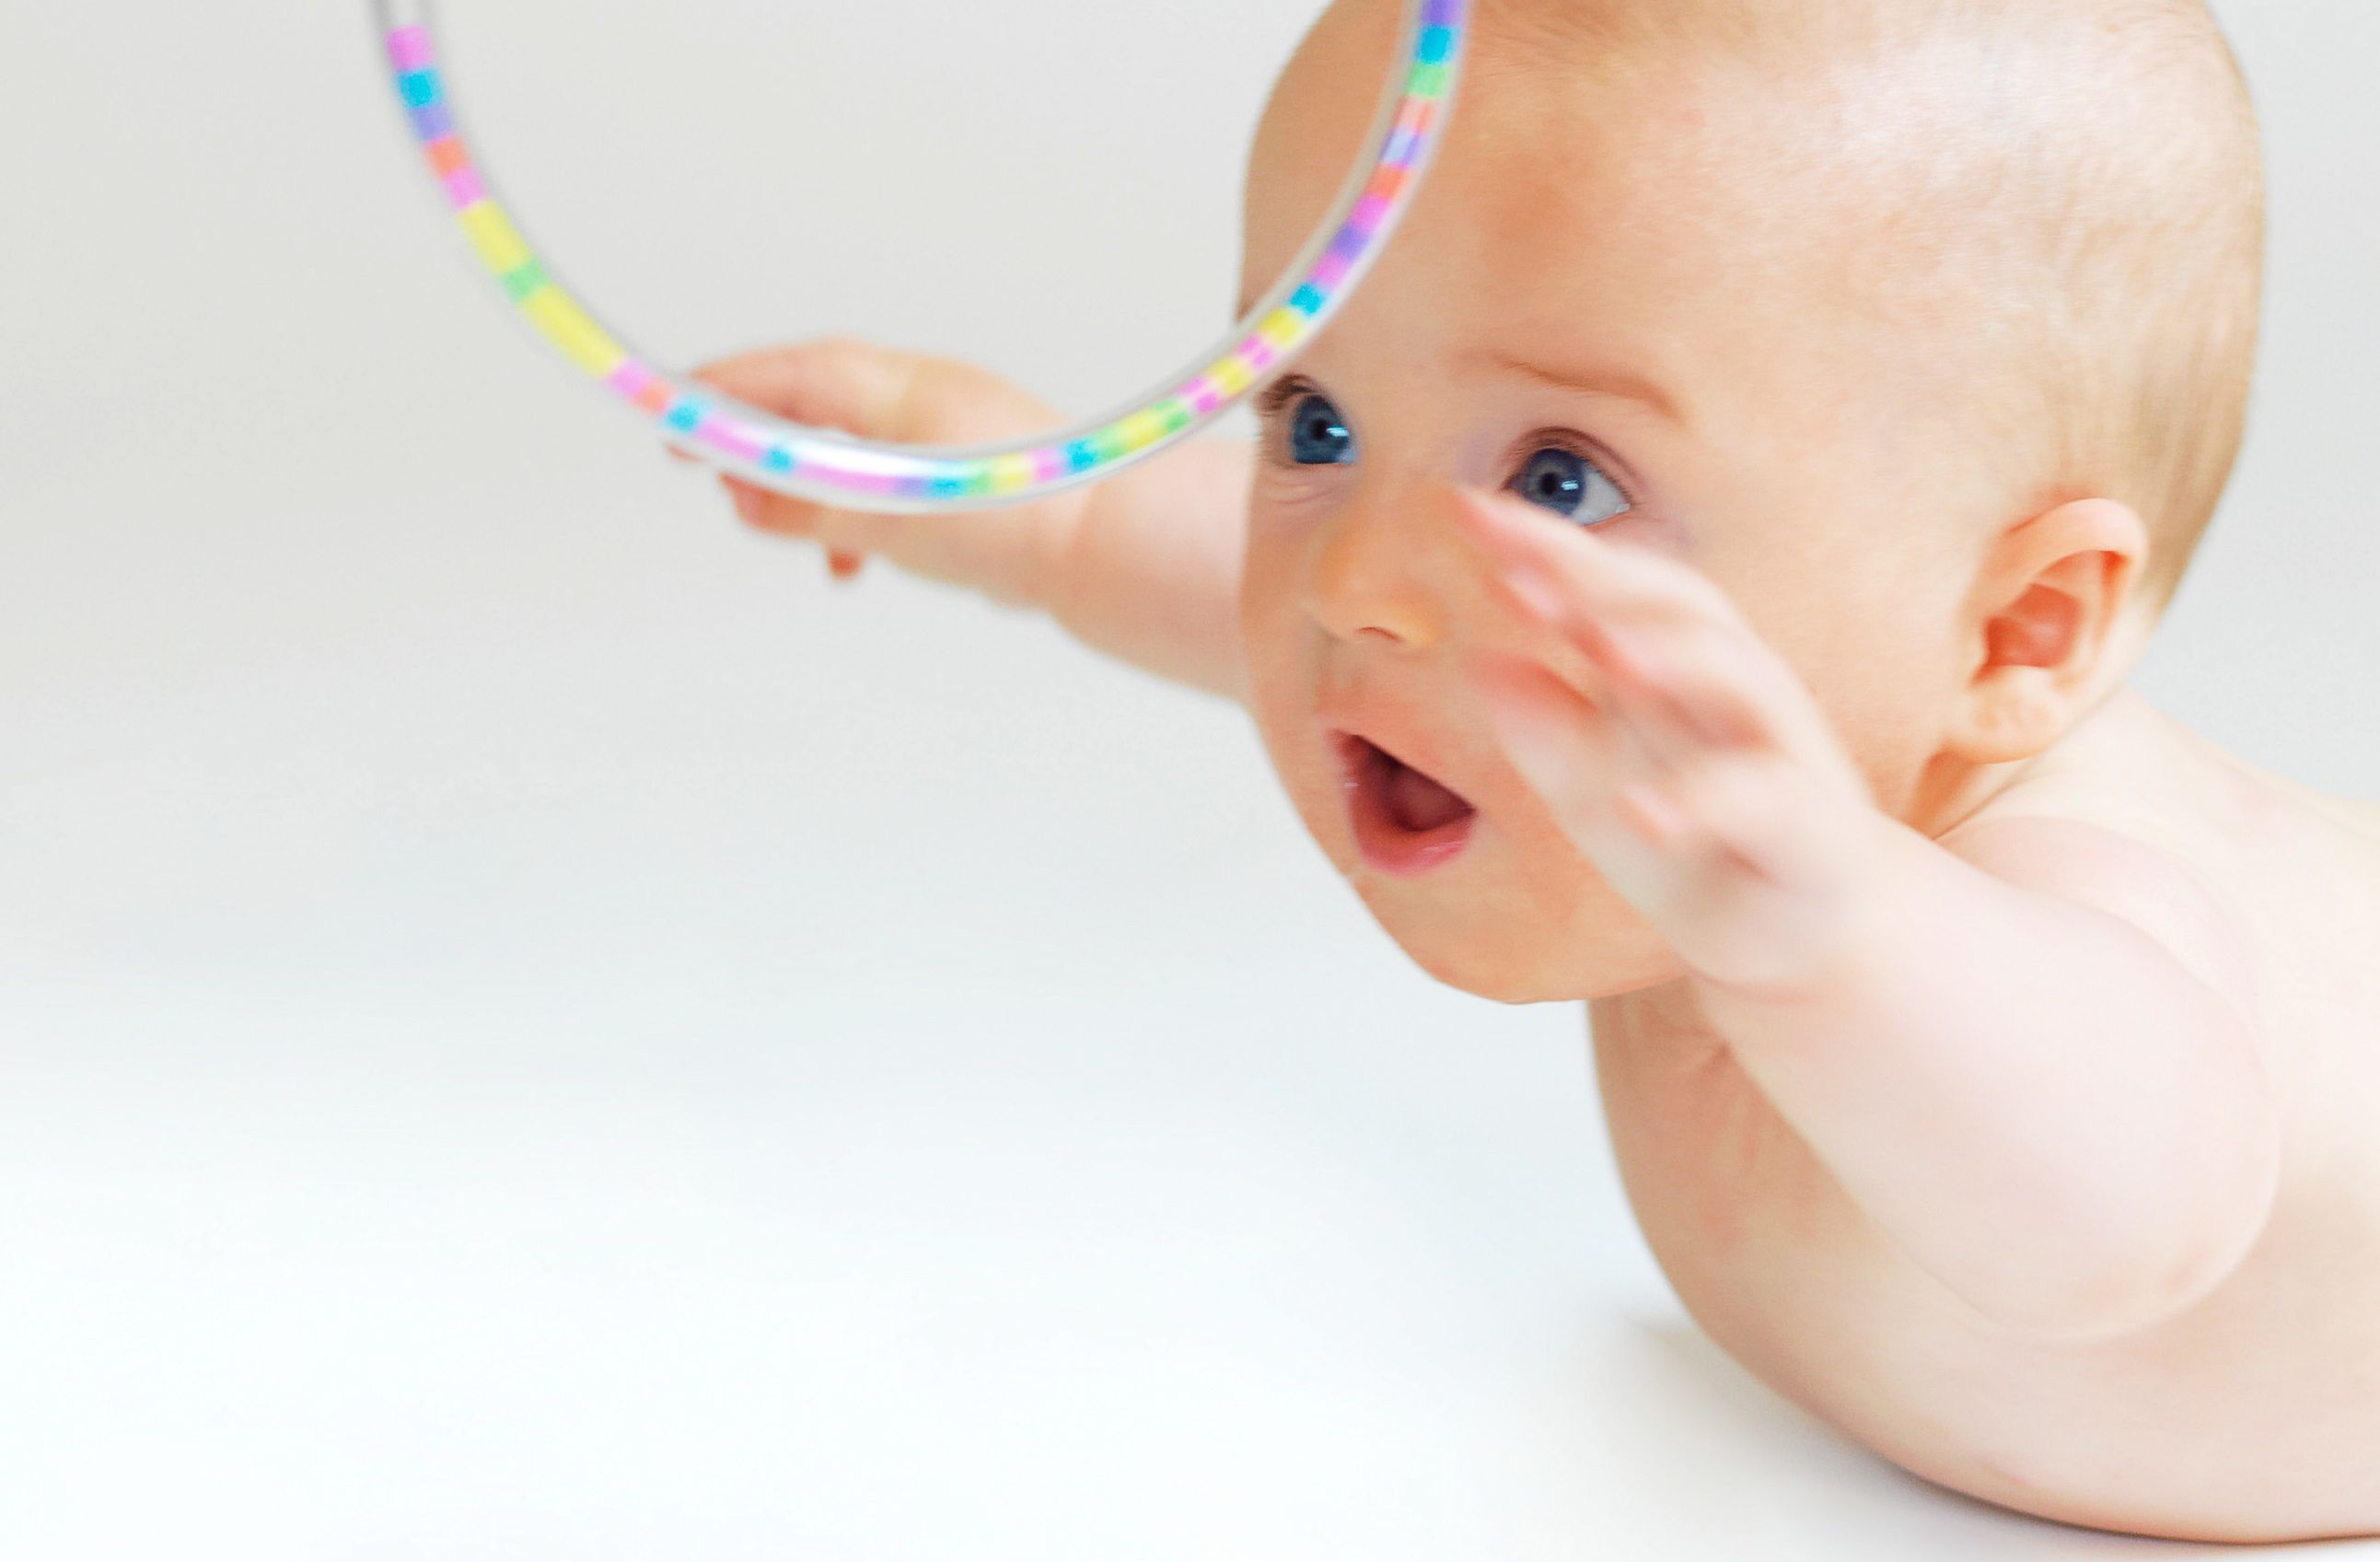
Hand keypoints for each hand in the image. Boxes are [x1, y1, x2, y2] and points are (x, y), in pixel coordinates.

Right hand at [671, 338, 1085, 610]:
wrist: (1108, 549)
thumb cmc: (1015, 519)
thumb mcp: (887, 517)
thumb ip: (810, 508)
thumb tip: (747, 498)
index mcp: (901, 388)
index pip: (792, 374)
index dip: (726, 391)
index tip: (673, 412)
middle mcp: (926, 399)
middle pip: (817, 405)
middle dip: (763, 441)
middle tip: (713, 471)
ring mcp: (952, 436)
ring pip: (853, 451)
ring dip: (811, 490)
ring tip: (793, 536)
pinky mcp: (971, 479)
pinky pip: (891, 485)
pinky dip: (858, 517)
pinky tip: (854, 563)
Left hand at [1455, 489, 1888, 998]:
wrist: (1800, 942)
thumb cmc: (1693, 844)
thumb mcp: (1594, 788)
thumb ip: (1543, 728)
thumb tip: (1480, 662)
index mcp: (1678, 668)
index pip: (1613, 586)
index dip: (1546, 547)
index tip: (1467, 512)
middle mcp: (1737, 690)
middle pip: (1681, 606)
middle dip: (1602, 576)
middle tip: (1519, 562)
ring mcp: (1781, 752)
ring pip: (1740, 680)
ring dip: (1672, 658)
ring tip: (1601, 647)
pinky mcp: (1810, 831)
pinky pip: (1762, 802)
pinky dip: (1701, 801)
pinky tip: (1641, 810)